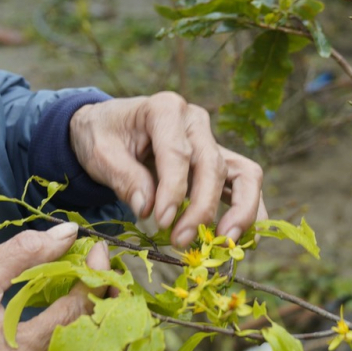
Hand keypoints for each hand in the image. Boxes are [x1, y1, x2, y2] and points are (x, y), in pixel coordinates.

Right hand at [0, 222, 108, 350]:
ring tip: (86, 279)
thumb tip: (69, 232)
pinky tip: (67, 304)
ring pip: (80, 348)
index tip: (96, 247)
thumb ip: (26, 252)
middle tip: (98, 262)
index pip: (79, 310)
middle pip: (89, 332)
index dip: (94, 275)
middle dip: (100, 294)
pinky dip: (71, 329)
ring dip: (88, 312)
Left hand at [68, 92, 266, 245]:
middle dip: (201, 207)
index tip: (161, 221)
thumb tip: (148, 208)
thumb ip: (124, 178)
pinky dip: (251, 209)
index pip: (177, 152)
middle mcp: (195, 121)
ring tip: (226, 241)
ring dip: (240, 210)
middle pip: (212, 165)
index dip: (173, 190)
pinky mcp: (218, 160)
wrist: (108, 128)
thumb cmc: (103, 136)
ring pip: (242, 173)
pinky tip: (247, 238)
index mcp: (164, 109)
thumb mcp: (100, 153)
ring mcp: (211, 140)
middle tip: (180, 241)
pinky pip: (244, 182)